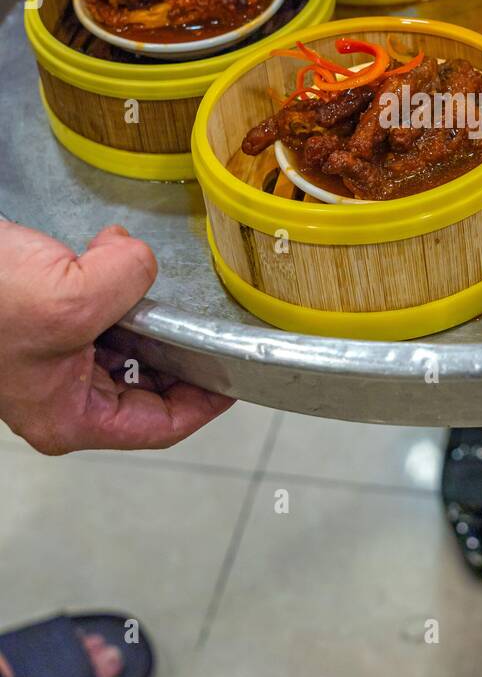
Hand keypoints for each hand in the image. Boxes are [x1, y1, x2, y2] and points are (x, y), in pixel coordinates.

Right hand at [0, 221, 232, 453]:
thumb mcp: (69, 298)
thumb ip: (129, 282)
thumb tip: (142, 264)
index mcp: (70, 418)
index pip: (162, 425)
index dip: (208, 400)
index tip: (240, 375)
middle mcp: (63, 395)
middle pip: (149, 379)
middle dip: (171, 337)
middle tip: (196, 310)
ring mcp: (53, 358)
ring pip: (127, 337)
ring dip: (138, 300)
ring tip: (134, 272)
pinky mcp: (45, 319)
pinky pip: (100, 304)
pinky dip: (110, 276)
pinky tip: (106, 252)